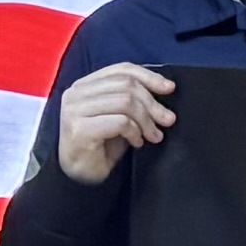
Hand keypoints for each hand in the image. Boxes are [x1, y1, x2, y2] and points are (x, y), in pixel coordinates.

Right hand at [48, 62, 175, 184]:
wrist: (80, 175)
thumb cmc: (101, 144)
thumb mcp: (119, 114)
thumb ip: (133, 98)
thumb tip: (165, 88)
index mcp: (85, 84)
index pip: (121, 69)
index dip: (149, 76)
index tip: (169, 88)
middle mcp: (76, 93)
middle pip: (126, 85)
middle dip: (152, 103)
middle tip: (167, 120)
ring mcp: (75, 110)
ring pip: (125, 102)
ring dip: (146, 120)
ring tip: (153, 135)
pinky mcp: (80, 129)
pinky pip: (120, 122)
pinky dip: (135, 132)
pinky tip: (137, 142)